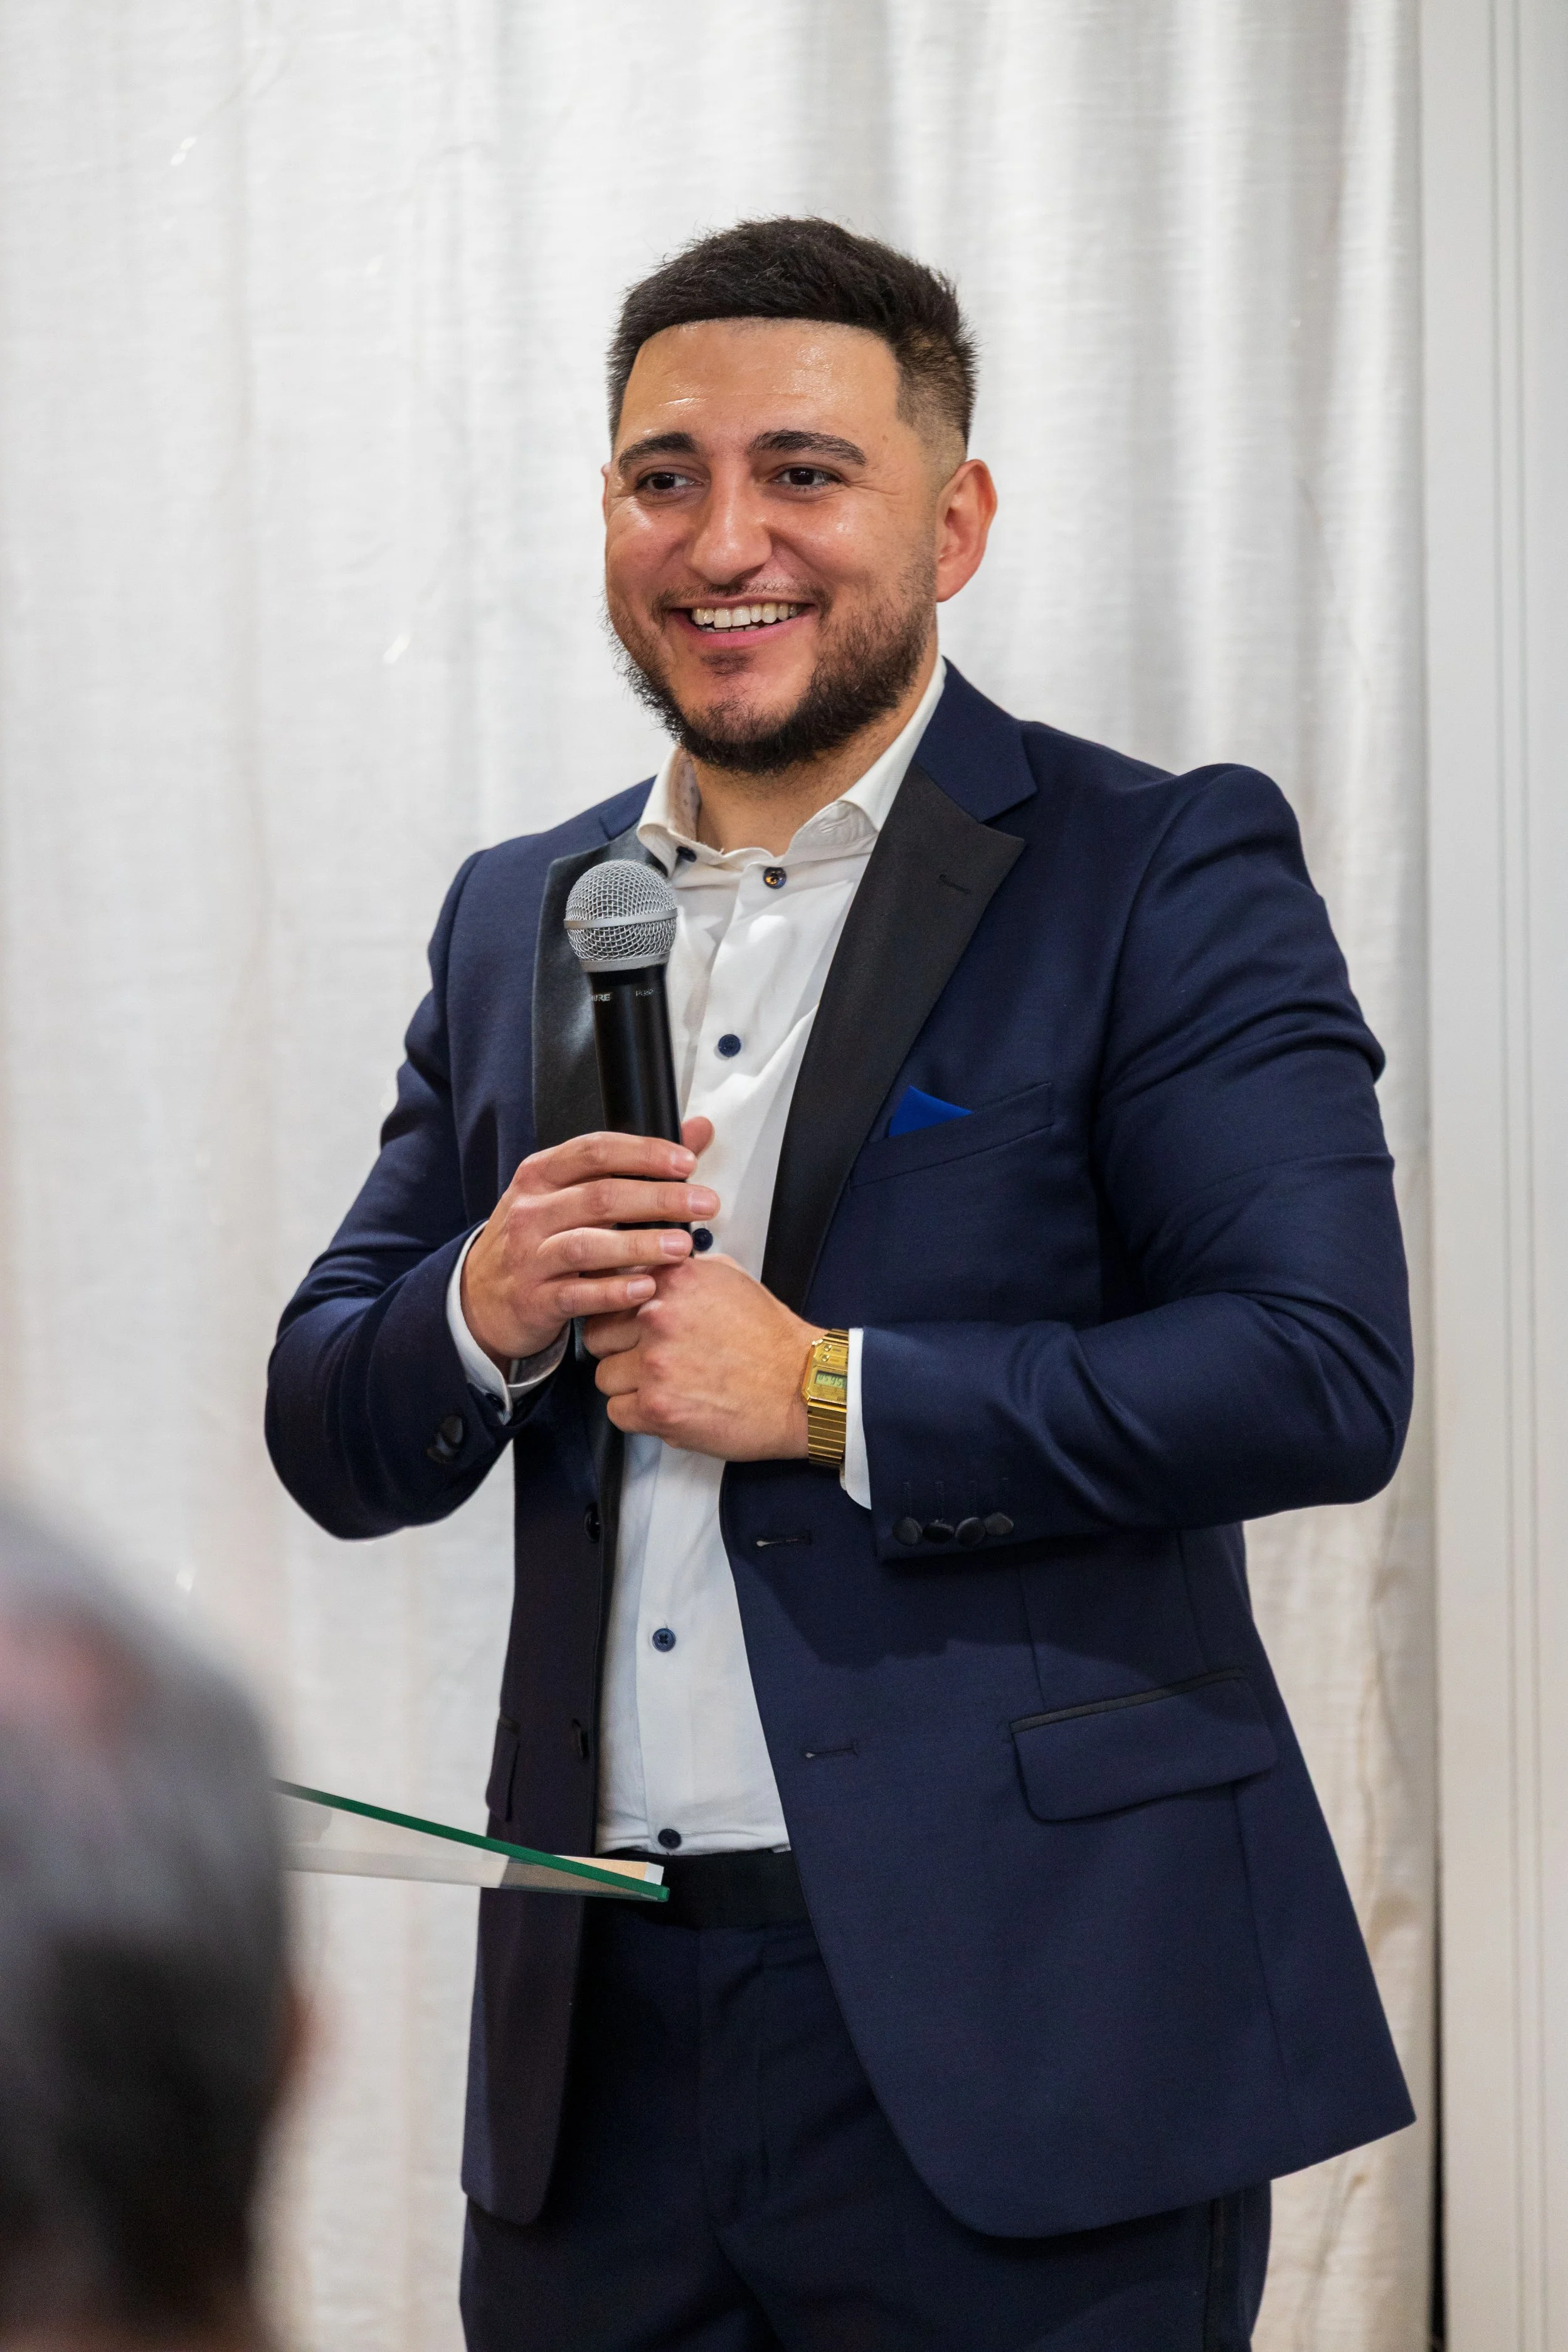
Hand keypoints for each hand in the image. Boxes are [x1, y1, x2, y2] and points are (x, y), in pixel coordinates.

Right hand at [459, 1119, 716, 1366]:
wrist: (482, 1298)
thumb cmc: (539, 1238)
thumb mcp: (571, 1193)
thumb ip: (635, 1164)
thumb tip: (697, 1130)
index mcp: (541, 1175)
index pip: (595, 1151)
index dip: (643, 1153)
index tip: (687, 1162)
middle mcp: (531, 1211)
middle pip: (600, 1196)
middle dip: (658, 1198)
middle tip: (705, 1204)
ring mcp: (529, 1257)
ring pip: (587, 1245)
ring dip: (639, 1244)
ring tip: (682, 1247)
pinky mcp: (533, 1300)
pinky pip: (576, 1294)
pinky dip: (613, 1291)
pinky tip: (646, 1288)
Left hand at [585, 1253, 821, 1459]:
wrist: (802, 1389)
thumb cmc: (770, 1339)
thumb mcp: (730, 1278)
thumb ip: (682, 1270)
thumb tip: (650, 1265)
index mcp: (672, 1280)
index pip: (608, 1288)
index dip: (617, 1309)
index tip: (624, 1322)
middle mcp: (658, 1318)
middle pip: (598, 1334)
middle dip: (619, 1348)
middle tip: (649, 1358)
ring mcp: (655, 1364)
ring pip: (605, 1377)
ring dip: (629, 1385)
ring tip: (666, 1385)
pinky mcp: (657, 1407)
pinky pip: (617, 1412)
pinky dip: (638, 1415)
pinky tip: (669, 1407)